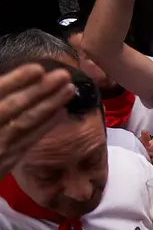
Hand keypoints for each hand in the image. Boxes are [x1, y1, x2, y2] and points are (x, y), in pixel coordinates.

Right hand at [0, 64, 75, 178]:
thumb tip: (8, 82)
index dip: (16, 81)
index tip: (38, 68)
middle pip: (14, 107)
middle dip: (40, 90)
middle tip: (63, 75)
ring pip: (26, 124)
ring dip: (49, 105)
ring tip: (69, 89)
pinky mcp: (6, 161)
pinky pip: (29, 140)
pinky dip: (46, 126)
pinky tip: (61, 112)